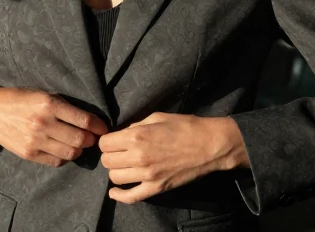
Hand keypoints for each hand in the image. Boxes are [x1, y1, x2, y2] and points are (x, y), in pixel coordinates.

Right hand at [0, 83, 107, 166]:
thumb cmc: (20, 99)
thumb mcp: (43, 94)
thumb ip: (64, 107)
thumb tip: (90, 122)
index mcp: (49, 104)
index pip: (84, 120)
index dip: (98, 127)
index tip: (103, 129)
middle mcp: (43, 122)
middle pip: (80, 139)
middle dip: (91, 140)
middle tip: (91, 138)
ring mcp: (35, 140)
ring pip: (71, 153)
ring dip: (79, 150)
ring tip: (77, 144)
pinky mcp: (29, 153)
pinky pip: (56, 161)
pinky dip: (64, 158)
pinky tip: (63, 150)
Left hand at [98, 112, 248, 202]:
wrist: (210, 145)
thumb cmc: (185, 127)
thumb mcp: (156, 117)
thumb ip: (135, 126)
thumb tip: (122, 134)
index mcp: (136, 136)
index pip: (104, 143)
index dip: (107, 141)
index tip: (114, 140)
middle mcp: (138, 157)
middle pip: (107, 161)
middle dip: (110, 155)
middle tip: (120, 152)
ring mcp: (147, 175)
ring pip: (115, 177)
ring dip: (116, 171)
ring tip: (124, 165)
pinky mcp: (157, 188)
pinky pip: (131, 197)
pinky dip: (119, 196)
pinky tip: (114, 192)